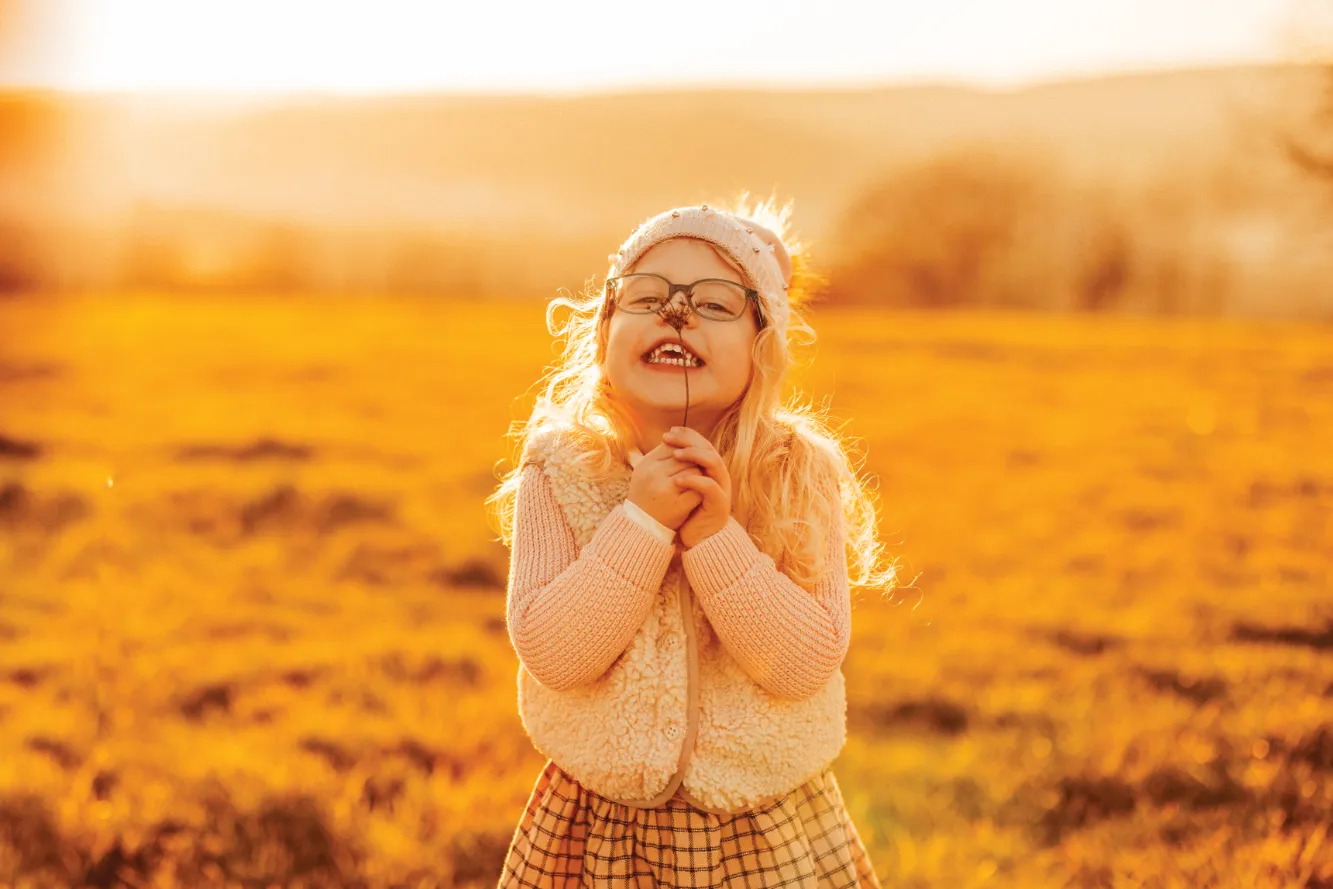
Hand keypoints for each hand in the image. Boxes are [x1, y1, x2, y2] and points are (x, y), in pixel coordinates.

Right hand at [626, 441, 703, 529]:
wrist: (642, 526)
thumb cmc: (646, 494)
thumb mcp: (646, 470)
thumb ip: (662, 452)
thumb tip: (680, 432)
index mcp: (647, 464)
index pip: (673, 446)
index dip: (683, 450)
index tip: (685, 458)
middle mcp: (654, 474)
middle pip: (686, 456)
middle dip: (693, 461)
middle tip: (696, 468)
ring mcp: (666, 489)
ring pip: (695, 470)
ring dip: (699, 474)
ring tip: (697, 480)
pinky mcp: (678, 504)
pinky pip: (698, 487)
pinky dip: (701, 488)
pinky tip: (699, 492)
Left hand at [662, 426, 731, 548]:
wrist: (699, 538)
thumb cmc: (688, 511)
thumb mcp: (682, 487)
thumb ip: (679, 469)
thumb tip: (664, 447)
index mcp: (710, 469)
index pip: (702, 443)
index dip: (687, 435)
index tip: (669, 431)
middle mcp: (719, 476)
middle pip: (709, 448)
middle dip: (688, 440)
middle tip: (669, 437)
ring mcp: (722, 489)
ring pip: (714, 463)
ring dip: (694, 455)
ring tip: (675, 454)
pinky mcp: (720, 504)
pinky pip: (710, 487)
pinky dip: (694, 481)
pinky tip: (677, 480)